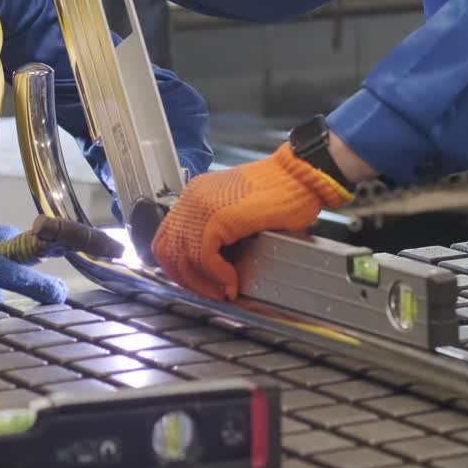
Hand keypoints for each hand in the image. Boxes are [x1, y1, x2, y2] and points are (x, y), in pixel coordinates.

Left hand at [151, 143, 352, 300]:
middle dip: (187, 279)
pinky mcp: (218, 217)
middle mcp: (193, 198)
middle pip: (167, 249)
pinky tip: (232, 282)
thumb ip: (221, 232)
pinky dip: (218, 276)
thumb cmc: (282, 191)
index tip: (196, 281)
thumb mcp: (239, 212)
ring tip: (221, 291)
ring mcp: (202, 206)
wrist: (300, 175)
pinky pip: (205, 257)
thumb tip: (214, 266)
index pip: (167, 237)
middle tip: (208, 292)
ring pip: (183, 257)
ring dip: (201, 282)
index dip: (178, 266)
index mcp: (195, 195)